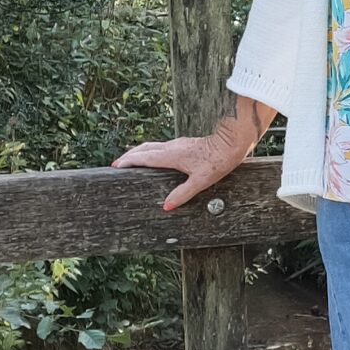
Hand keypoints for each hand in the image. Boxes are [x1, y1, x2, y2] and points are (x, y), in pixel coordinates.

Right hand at [113, 100, 272, 211]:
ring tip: (131, 160)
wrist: (232, 142)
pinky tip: (155, 158)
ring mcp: (178, 144)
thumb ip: (182, 194)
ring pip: (152, 145)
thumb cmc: (218, 161)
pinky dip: (151, 151)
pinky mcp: (185, 143)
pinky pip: (161, 146)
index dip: (128, 161)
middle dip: (129, 156)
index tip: (117, 166)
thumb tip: (166, 206)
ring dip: (139, 152)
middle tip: (118, 163)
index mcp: (171, 155)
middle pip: (144, 149)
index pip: (143, 157)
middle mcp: (172, 147)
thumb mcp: (200, 181)